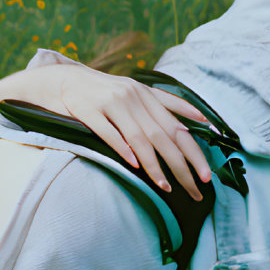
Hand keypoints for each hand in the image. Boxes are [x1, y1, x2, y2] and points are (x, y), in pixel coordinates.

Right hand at [9, 63, 212, 200]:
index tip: (207, 175)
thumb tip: (199, 119)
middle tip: (195, 189)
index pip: (177, 127)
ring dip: (154, 165)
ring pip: (138, 137)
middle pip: (163, 136)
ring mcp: (110, 103)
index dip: (194, 152)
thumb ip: (165, 103)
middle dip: (182, 165)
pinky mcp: (88, 110)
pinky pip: (108, 133)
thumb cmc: (103, 91)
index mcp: (146, 94)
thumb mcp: (136, 91)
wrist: (62, 79)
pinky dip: (122, 149)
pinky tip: (134, 165)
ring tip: (166, 186)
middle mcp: (132, 96)